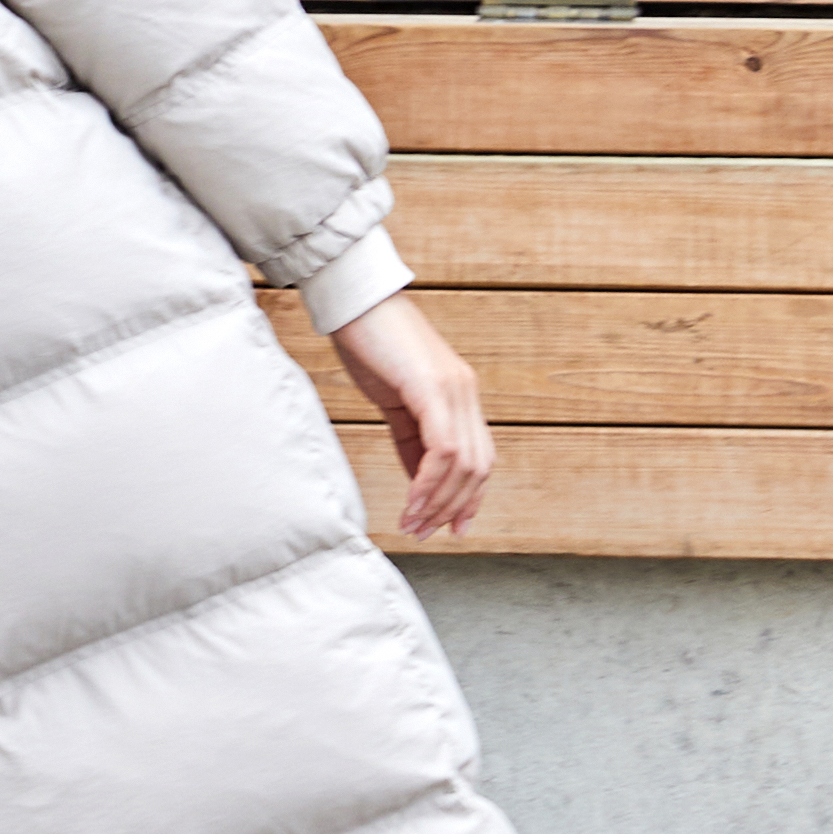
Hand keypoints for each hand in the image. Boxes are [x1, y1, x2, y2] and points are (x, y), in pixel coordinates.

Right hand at [332, 291, 494, 547]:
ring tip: (413, 525)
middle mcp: (465, 392)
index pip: (480, 457)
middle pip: (478, 467)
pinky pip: (443, 449)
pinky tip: (411, 501)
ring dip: (439, 502)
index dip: (469, 497)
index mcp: (460, 393)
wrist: (353, 300)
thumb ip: (411, 436)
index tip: (452, 527)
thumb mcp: (394, 398)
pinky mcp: (433, 388)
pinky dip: (428, 483)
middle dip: (453, 508)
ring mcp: (454, 389)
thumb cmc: (368, 342)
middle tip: (426, 533)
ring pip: (464, 464)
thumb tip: (419, 479)